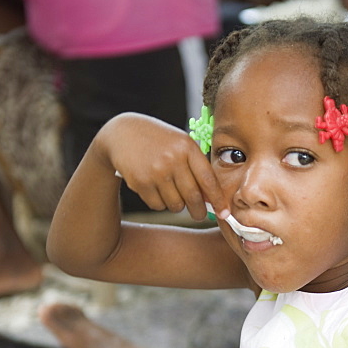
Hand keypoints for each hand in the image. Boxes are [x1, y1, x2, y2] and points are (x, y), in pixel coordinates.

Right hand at [104, 114, 226, 220]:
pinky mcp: (141, 182)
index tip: (224, 213)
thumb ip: (197, 169)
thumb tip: (212, 200)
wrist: (123, 133)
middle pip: (194, 198)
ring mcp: (156, 171)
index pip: (209, 181)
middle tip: (199, 214)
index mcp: (187, 147)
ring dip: (177, 205)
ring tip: (171, 192)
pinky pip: (158, 205)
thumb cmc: (160, 141)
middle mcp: (173, 159)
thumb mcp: (181, 146)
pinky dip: (159, 202)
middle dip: (199, 211)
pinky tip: (155, 188)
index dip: (219, 200)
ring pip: (176, 205)